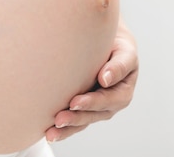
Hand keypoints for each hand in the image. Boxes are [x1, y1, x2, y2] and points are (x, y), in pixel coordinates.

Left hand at [45, 19, 138, 142]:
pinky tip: (49, 132)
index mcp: (123, 90)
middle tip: (59, 118)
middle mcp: (112, 103)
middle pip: (95, 114)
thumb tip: (105, 79)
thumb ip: (119, 65)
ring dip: (67, 128)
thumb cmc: (117, 45)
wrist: (107, 42)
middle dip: (76, 118)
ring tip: (51, 132)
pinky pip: (75, 122)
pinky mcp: (84, 109)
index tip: (75, 101)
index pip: (109, 100)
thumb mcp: (125, 51)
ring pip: (83, 121)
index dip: (92, 102)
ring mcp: (97, 108)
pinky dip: (63, 129)